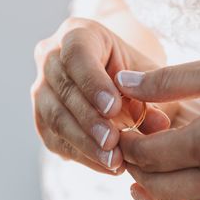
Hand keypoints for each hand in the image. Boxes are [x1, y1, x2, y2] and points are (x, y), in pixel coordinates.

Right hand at [31, 17, 169, 173]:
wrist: (117, 79)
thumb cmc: (135, 72)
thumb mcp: (148, 76)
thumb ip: (153, 95)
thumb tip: (157, 125)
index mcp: (76, 33)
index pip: (77, 55)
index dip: (93, 83)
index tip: (114, 108)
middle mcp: (49, 57)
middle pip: (63, 90)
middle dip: (90, 121)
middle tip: (114, 144)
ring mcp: (41, 88)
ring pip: (55, 118)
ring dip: (84, 143)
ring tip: (114, 161)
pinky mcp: (41, 118)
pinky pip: (55, 139)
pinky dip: (81, 155)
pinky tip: (106, 166)